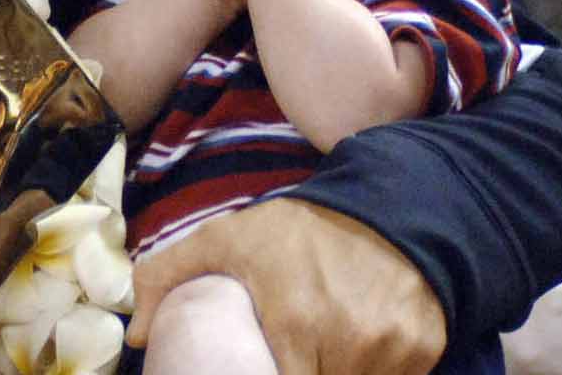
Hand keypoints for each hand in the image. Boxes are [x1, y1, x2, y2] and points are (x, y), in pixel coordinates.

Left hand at [128, 199, 447, 373]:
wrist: (391, 205)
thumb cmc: (304, 230)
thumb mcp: (231, 239)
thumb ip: (172, 275)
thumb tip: (136, 333)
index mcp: (296, 327)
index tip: (263, 367)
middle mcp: (349, 346)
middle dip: (303, 373)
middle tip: (295, 354)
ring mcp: (392, 351)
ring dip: (341, 372)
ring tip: (324, 350)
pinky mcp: (425, 351)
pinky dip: (378, 372)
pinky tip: (364, 351)